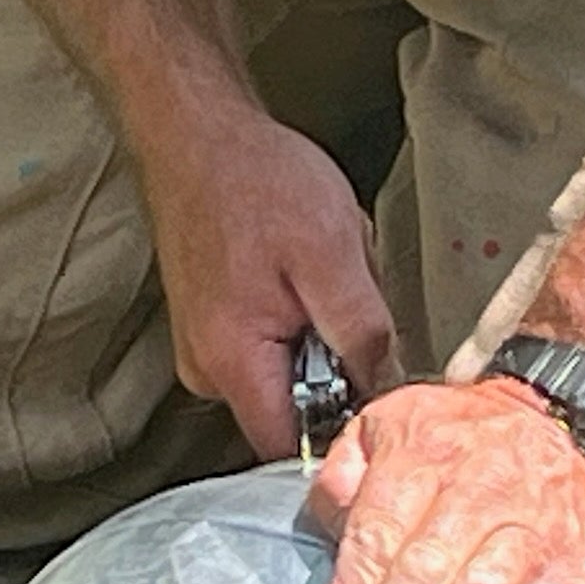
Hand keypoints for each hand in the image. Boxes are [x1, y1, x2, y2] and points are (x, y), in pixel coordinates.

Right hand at [145, 106, 395, 456]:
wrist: (198, 133)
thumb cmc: (257, 181)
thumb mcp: (334, 254)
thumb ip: (362, 334)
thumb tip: (386, 389)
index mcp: (233, 363)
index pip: (291, 450)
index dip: (344, 438)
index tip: (383, 405)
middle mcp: (209, 371)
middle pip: (299, 414)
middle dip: (342, 369)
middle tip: (351, 303)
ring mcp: (208, 351)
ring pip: (294, 377)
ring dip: (327, 336)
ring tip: (324, 276)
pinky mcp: (217, 330)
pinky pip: (278, 349)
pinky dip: (306, 317)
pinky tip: (306, 271)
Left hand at [304, 380, 584, 583]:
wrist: (567, 416)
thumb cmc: (471, 434)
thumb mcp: (393, 419)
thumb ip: (349, 463)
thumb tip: (330, 509)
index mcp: (431, 455)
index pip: (379, 537)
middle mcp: (486, 493)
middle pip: (425, 574)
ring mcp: (540, 535)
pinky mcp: (583, 570)